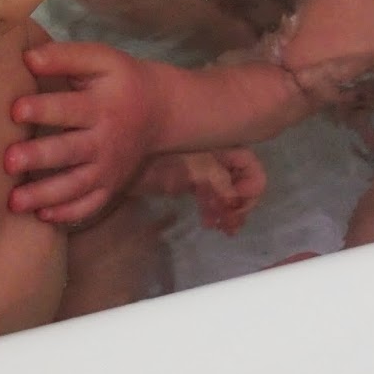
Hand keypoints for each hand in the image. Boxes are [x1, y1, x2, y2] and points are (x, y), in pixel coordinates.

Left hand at [6, 42, 156, 224]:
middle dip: (38, 157)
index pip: (69, 108)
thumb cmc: (121, 81)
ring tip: (14, 201)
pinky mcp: (110, 186)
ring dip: (45, 195)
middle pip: (69, 151)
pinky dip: (68, 214)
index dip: (42, 108)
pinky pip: (90, 205)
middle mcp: (104, 140)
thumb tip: (27, 57)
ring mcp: (108, 168)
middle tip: (8, 161)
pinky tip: (43, 216)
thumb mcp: (101, 59)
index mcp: (101, 105)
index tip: (15, 110)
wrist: (161, 110)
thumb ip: (66, 56)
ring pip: (75, 186)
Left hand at [133, 148, 265, 235]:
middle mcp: (216, 156)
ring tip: (223, 228)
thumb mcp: (197, 167)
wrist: (123, 157)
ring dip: (228, 211)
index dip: (250, 188)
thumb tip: (236, 203)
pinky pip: (210, 198)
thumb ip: (221, 182)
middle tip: (231, 224)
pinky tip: (210, 223)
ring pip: (226, 192)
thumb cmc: (163, 156)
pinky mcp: (188, 183)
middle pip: (242, 181)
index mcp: (222, 145)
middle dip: (241, 204)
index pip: (251, 167)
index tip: (235, 206)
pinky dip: (214, 211)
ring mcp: (202, 170)